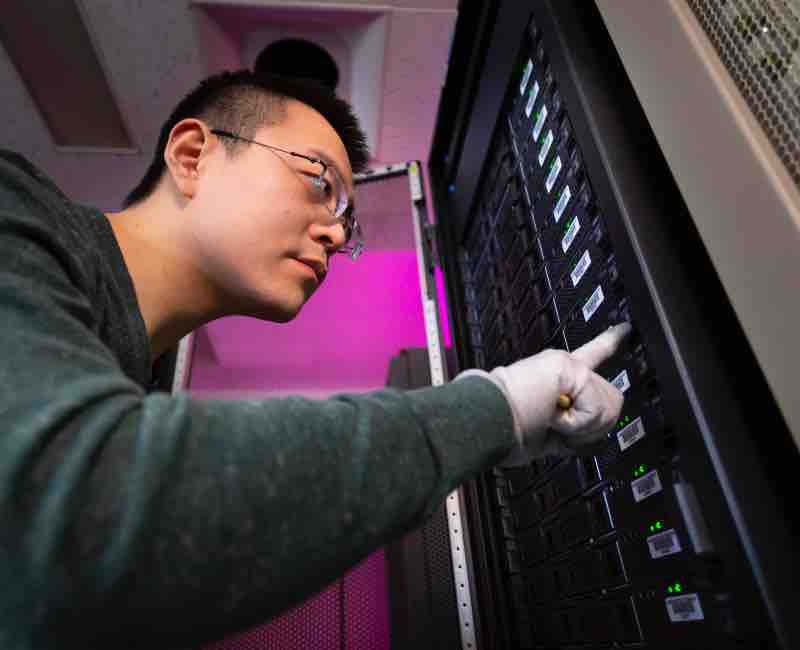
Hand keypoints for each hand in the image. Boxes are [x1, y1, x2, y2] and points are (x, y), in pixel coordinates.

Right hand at [478, 323, 631, 463]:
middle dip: (592, 427)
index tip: (625, 328)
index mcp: (555, 375)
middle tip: (557, 428)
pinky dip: (574, 426)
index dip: (609, 342)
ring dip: (581, 429)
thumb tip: (591, 440)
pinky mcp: (573, 370)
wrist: (485, 418)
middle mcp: (565, 364)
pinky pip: (593, 412)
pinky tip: (551, 418)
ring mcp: (570, 364)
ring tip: (550, 422)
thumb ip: (571, 427)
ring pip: (607, 410)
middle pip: (611, 402)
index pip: (588, 357)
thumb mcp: (546, 432)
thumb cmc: (504, 426)